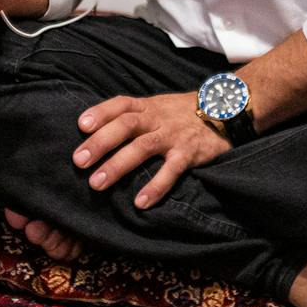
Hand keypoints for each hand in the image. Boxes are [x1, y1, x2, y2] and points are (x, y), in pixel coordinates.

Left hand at [73, 92, 231, 207]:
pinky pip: (171, 170)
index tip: (80, 126)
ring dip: (118, 165)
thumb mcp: (158, 106)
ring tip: (97, 184)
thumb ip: (133, 116)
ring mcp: (174, 135)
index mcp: (148, 106)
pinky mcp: (189, 153)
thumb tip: (96, 132)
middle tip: (78, 161)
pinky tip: (140, 202)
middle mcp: (158, 118)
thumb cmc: (183, 113)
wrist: (227, 109)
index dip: (100, 113)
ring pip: (143, 147)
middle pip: (126, 125)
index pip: (121, 104)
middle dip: (100, 143)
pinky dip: (156, 186)